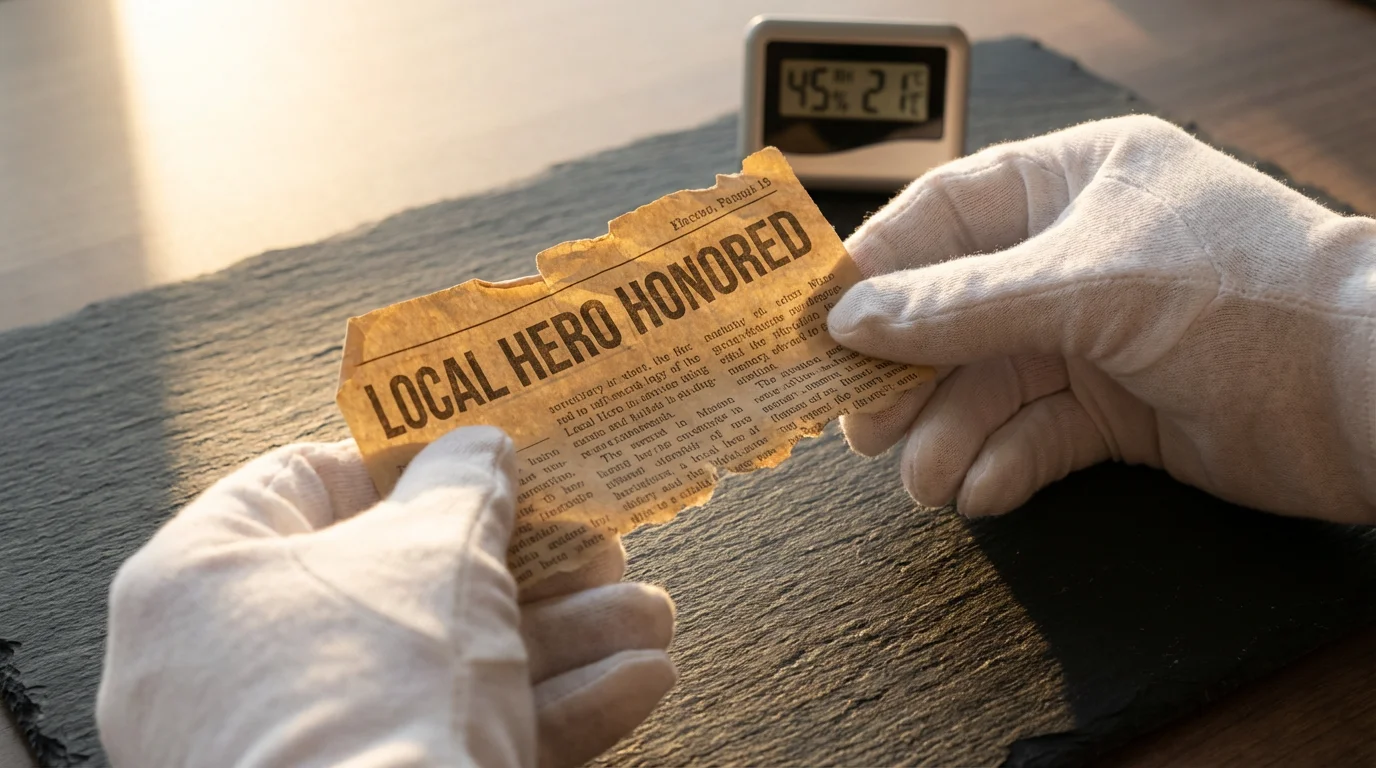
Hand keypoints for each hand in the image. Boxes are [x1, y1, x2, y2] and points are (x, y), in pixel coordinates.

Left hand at [97, 427, 675, 767]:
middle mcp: (233, 666)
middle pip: (401, 585)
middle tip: (597, 544)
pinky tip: (635, 684)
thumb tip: (481, 449)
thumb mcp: (438, 548)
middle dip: (525, 565)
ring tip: (648, 618)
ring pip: (444, 670)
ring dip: (563, 639)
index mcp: (206, 577)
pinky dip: (545, 711)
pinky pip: (451, 740)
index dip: (407, 459)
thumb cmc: (377, 680)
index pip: (303, 483)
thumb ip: (465, 481)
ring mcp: (295, 748)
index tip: (485, 454)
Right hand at [830, 115, 1375, 524]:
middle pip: (953, 313)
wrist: (1368, 395)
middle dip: (906, 374)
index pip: (943, 218)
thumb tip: (852, 319)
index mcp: (1070, 183)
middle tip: (858, 425)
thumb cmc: (1245, 295)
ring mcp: (1096, 336)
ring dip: (950, 435)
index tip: (816, 326)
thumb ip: (959, 306)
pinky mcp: (1118, 410)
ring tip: (925, 482)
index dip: (873, 270)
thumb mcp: (1085, 285)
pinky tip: (985, 491)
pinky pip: (1038, 435)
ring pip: (989, 385)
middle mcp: (1074, 255)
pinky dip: (1006, 464)